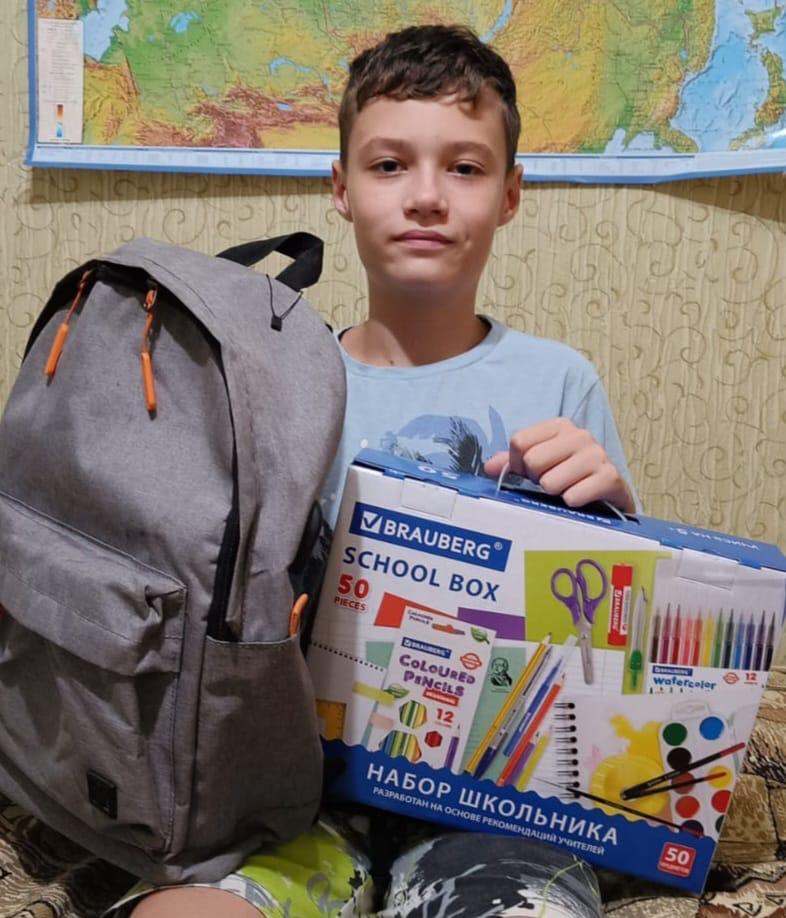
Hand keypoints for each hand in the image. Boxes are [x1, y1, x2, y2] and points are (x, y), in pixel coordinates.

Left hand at [484, 418, 634, 512]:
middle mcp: (580, 435)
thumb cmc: (570, 478)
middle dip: (536, 479)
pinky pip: (573, 496)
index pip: (519, 441)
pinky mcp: (611, 478)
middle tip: (550, 484)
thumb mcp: (540, 466)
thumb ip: (512, 463)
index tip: (530, 473)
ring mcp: (597, 455)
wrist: (611, 497)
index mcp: (559, 426)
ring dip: (554, 494)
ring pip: (550, 482)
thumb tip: (489, 467)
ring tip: (566, 491)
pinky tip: (579, 500)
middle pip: (532, 460)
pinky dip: (571, 502)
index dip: (518, 464)